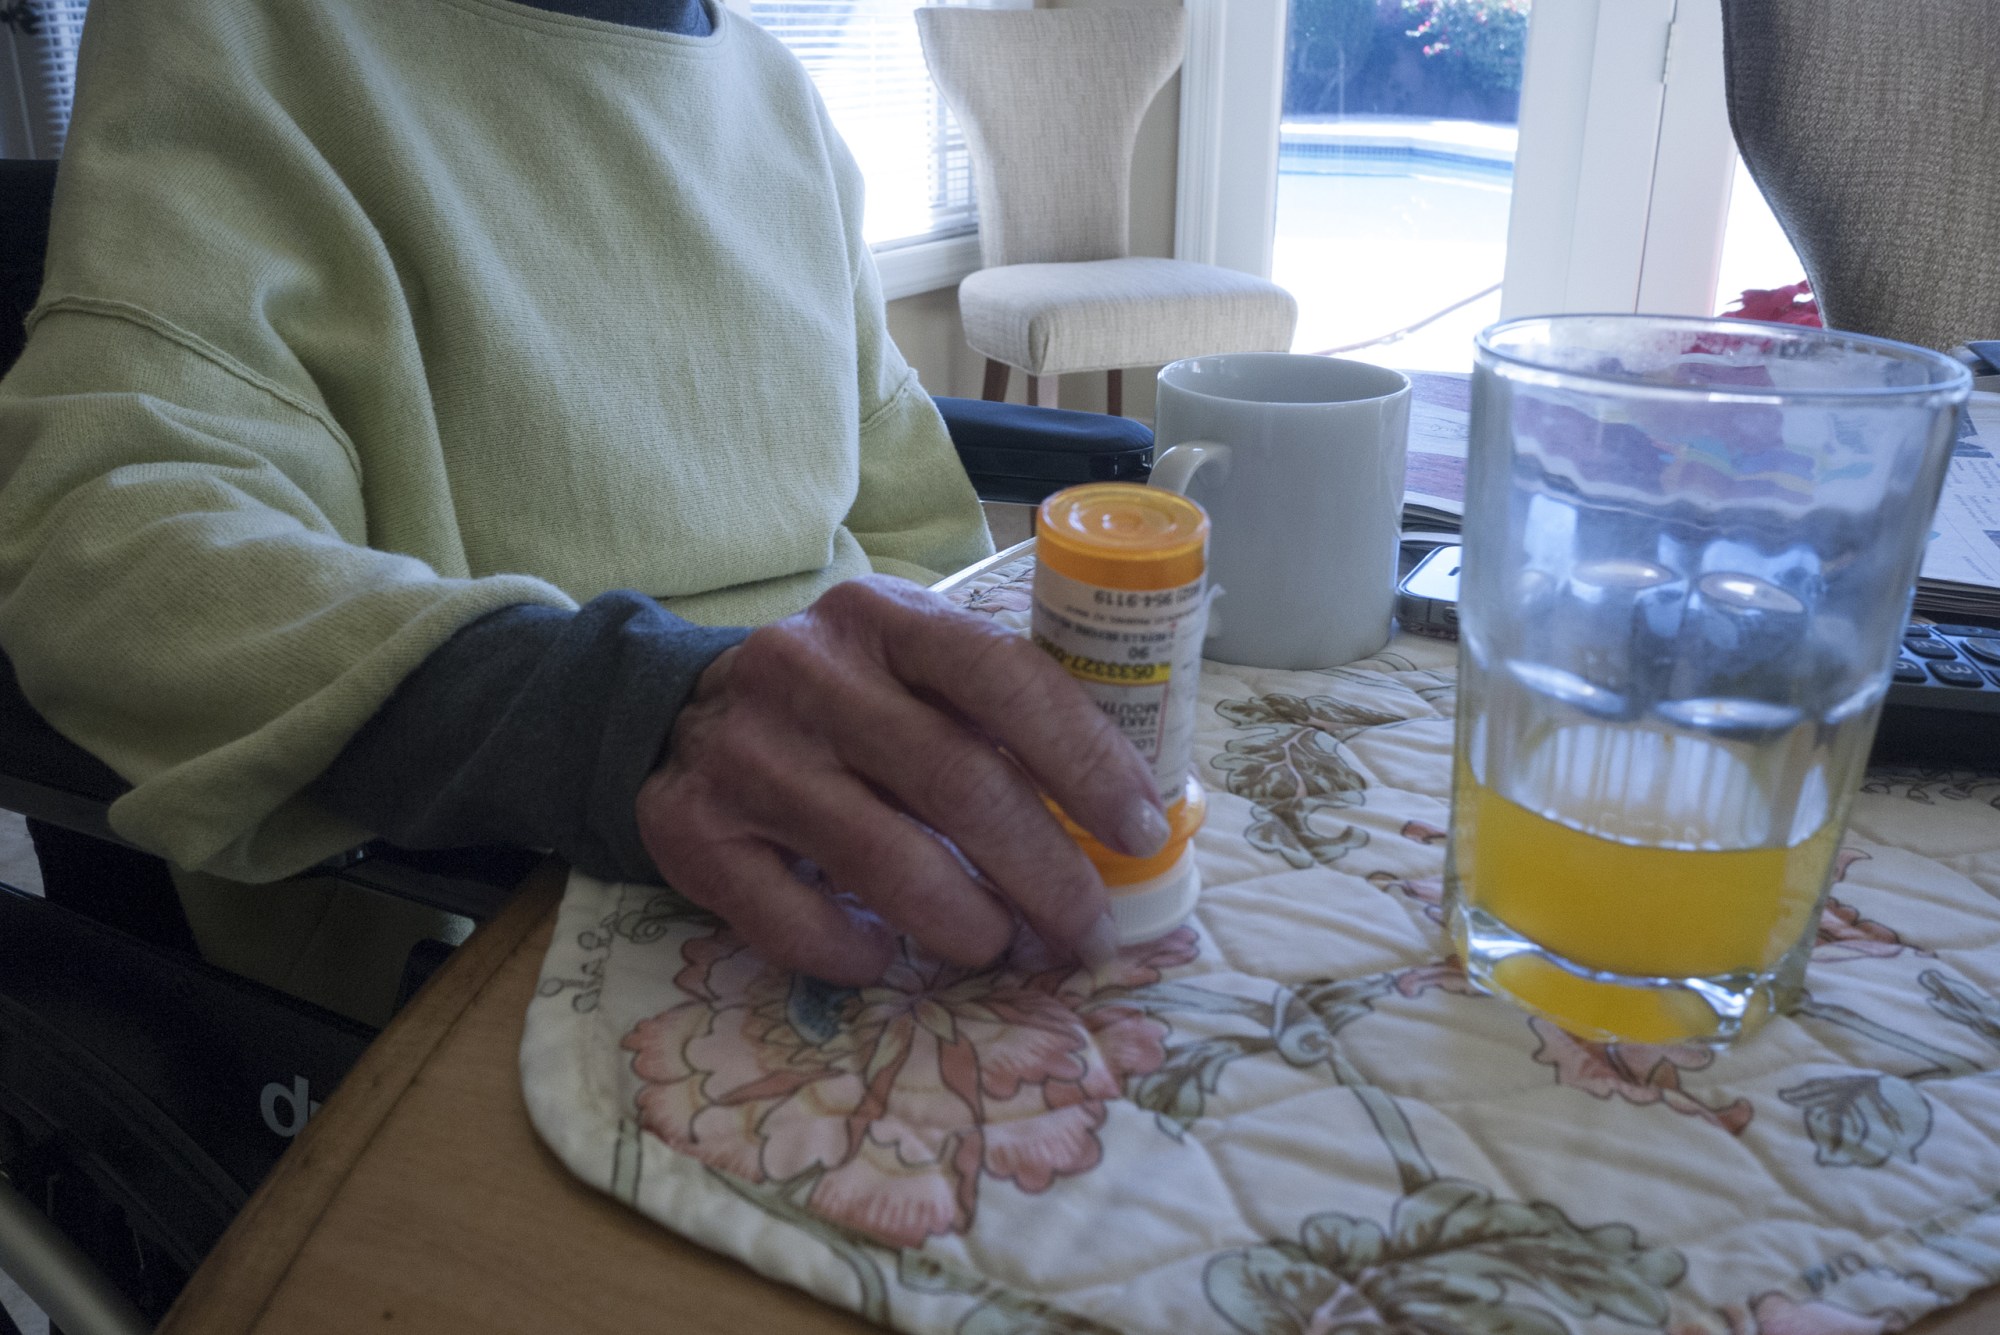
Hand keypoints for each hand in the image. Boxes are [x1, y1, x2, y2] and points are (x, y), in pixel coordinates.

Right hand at [634, 575, 1169, 983]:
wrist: (676, 713)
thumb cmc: (840, 700)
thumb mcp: (911, 666)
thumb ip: (997, 712)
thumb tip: (1128, 815)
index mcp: (885, 618)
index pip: (1005, 679)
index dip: (1087, 761)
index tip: (1142, 832)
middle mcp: (809, 673)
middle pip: (958, 782)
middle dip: (1046, 873)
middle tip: (1089, 932)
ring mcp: (746, 752)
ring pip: (885, 861)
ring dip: (967, 924)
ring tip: (1001, 947)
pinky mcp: (693, 829)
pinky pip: (795, 920)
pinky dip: (857, 953)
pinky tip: (882, 954)